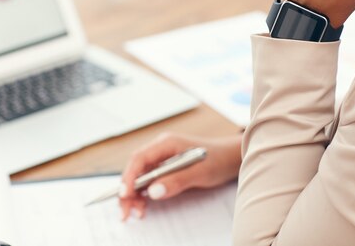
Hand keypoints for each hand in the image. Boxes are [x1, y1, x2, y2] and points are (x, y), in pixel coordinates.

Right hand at [119, 132, 241, 219]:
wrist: (229, 157)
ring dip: (134, 194)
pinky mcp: (164, 168)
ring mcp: (161, 158)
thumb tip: (153, 191)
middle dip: (128, 190)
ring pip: (139, 176)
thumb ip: (176, 181)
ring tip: (136, 212)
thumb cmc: (217, 160)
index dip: (129, 176)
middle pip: (135, 168)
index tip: (125, 194)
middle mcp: (160, 149)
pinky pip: (148, 180)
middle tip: (126, 211)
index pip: (139, 158)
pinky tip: (143, 205)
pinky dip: (143, 193)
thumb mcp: (199, 172)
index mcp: (166, 143)